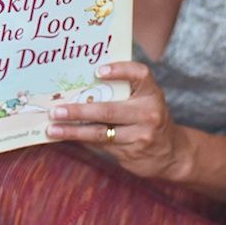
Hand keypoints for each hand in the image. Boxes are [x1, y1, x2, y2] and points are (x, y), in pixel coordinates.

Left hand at [46, 61, 188, 181]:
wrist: (173, 153)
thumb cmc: (150, 118)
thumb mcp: (145, 101)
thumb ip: (124, 91)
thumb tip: (82, 85)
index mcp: (152, 94)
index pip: (140, 75)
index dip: (120, 70)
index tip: (98, 72)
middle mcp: (149, 114)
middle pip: (108, 110)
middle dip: (79, 111)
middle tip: (56, 110)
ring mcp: (140, 136)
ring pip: (100, 132)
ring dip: (72, 131)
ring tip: (52, 128)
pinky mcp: (131, 154)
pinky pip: (100, 145)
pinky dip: (82, 139)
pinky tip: (65, 136)